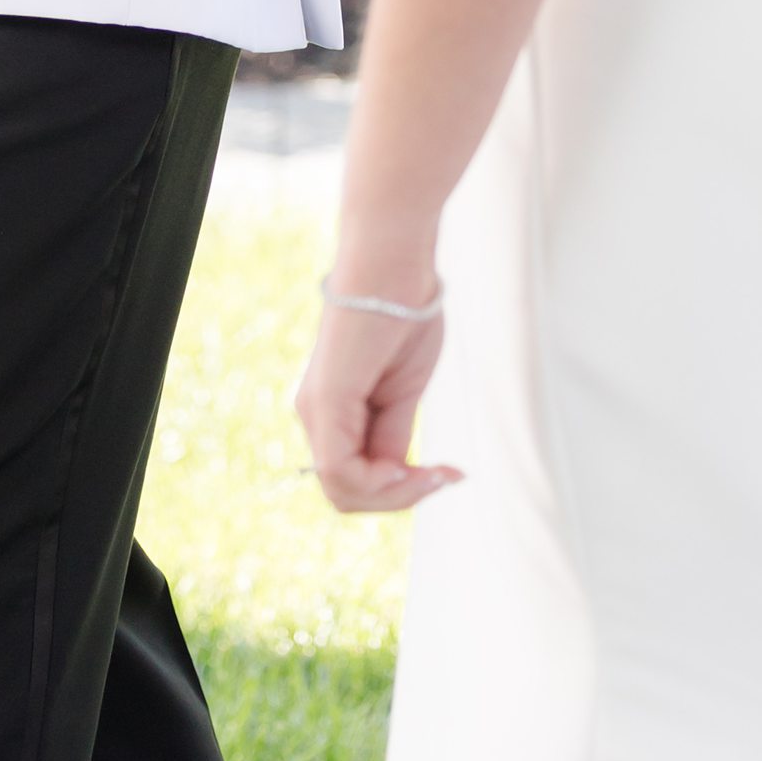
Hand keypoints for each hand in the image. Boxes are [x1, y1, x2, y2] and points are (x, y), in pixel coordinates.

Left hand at [295, 292, 460, 516]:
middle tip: (443, 477)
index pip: (355, 481)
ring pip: (343, 491)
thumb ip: (392, 435)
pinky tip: (415, 469)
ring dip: (396, 495)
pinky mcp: (325, 398)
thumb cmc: (403, 313)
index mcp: (332, 412)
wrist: (396, 260)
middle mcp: (314, 413)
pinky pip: (342, 471)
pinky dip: (383, 484)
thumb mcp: (402, 392)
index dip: (400, 493)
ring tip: (437, 473)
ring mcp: (316, 408)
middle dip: (398, 499)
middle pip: (346, 494)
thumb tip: (396, 476)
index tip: (447, 474)